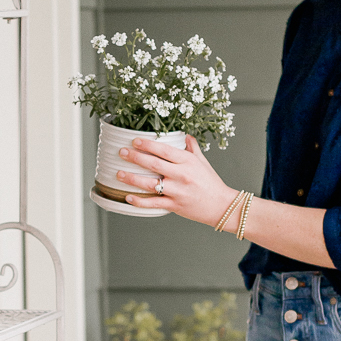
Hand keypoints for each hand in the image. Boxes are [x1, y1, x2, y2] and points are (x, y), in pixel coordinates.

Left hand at [117, 136, 236, 225]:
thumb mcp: (202, 162)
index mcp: (187, 161)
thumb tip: (184, 135)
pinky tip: (128, 197)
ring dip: (131, 178)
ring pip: (150, 184)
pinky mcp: (174, 205)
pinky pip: (153, 203)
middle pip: (153, 164)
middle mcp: (181, 175)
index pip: (164, 150)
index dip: (148, 144)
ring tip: (118, 173)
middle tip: (121, 152)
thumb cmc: (211, 182)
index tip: (134, 141)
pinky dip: (139, 201)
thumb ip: (192, 148)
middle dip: (135, 157)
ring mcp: (177, 191)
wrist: (221, 206)